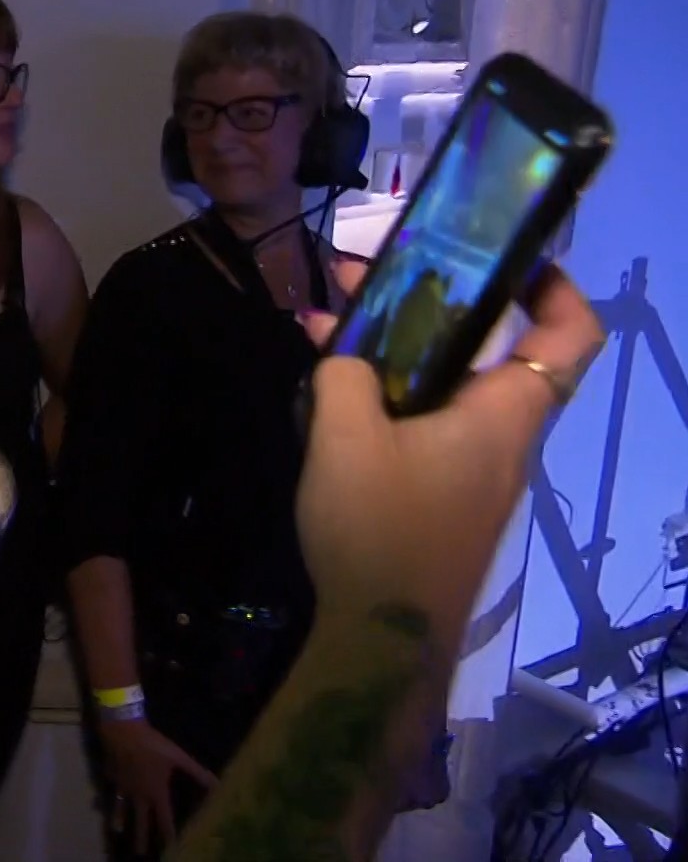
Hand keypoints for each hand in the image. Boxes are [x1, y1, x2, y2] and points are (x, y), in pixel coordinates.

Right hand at [98, 717, 216, 852]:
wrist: (123, 731)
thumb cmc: (153, 745)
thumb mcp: (178, 757)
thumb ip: (197, 772)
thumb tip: (218, 785)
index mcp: (156, 792)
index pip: (164, 818)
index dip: (169, 833)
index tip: (172, 847)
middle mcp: (139, 794)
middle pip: (140, 820)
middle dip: (141, 837)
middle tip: (139, 853)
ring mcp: (124, 786)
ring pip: (121, 807)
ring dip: (119, 819)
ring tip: (117, 830)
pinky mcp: (113, 775)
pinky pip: (111, 789)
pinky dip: (107, 795)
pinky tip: (102, 797)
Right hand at [295, 261, 603, 629]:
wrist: (382, 640)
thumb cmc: (379, 529)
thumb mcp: (344, 436)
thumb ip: (343, 373)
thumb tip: (344, 356)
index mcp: (502, 413)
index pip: (569, 333)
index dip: (552, 284)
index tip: (502, 253)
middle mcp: (502, 436)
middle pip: (493, 350)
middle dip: (434, 304)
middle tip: (371, 276)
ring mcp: (474, 471)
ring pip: (448, 387)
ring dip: (395, 350)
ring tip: (326, 325)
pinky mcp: (442, 497)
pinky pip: (425, 425)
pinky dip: (385, 395)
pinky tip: (324, 389)